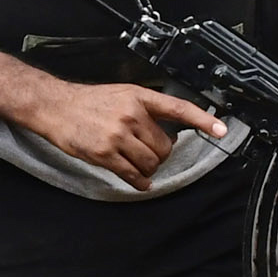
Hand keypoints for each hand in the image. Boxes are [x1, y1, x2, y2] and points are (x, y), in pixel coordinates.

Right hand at [22, 77, 226, 193]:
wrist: (56, 107)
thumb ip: (145, 110)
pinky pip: (133, 174)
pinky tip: (139, 180)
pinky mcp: (105, 153)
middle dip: (159, 154)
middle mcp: (131, 114)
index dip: (202, 120)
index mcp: (138, 97)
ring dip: (148, 168)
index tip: (221, 129)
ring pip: (151, 162)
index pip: (178, 108)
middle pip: (164, 146)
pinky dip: (140, 181)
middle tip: (145, 151)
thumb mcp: (121, 95)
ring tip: (136, 162)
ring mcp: (117, 135)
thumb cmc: (88, 102)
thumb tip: (168, 131)